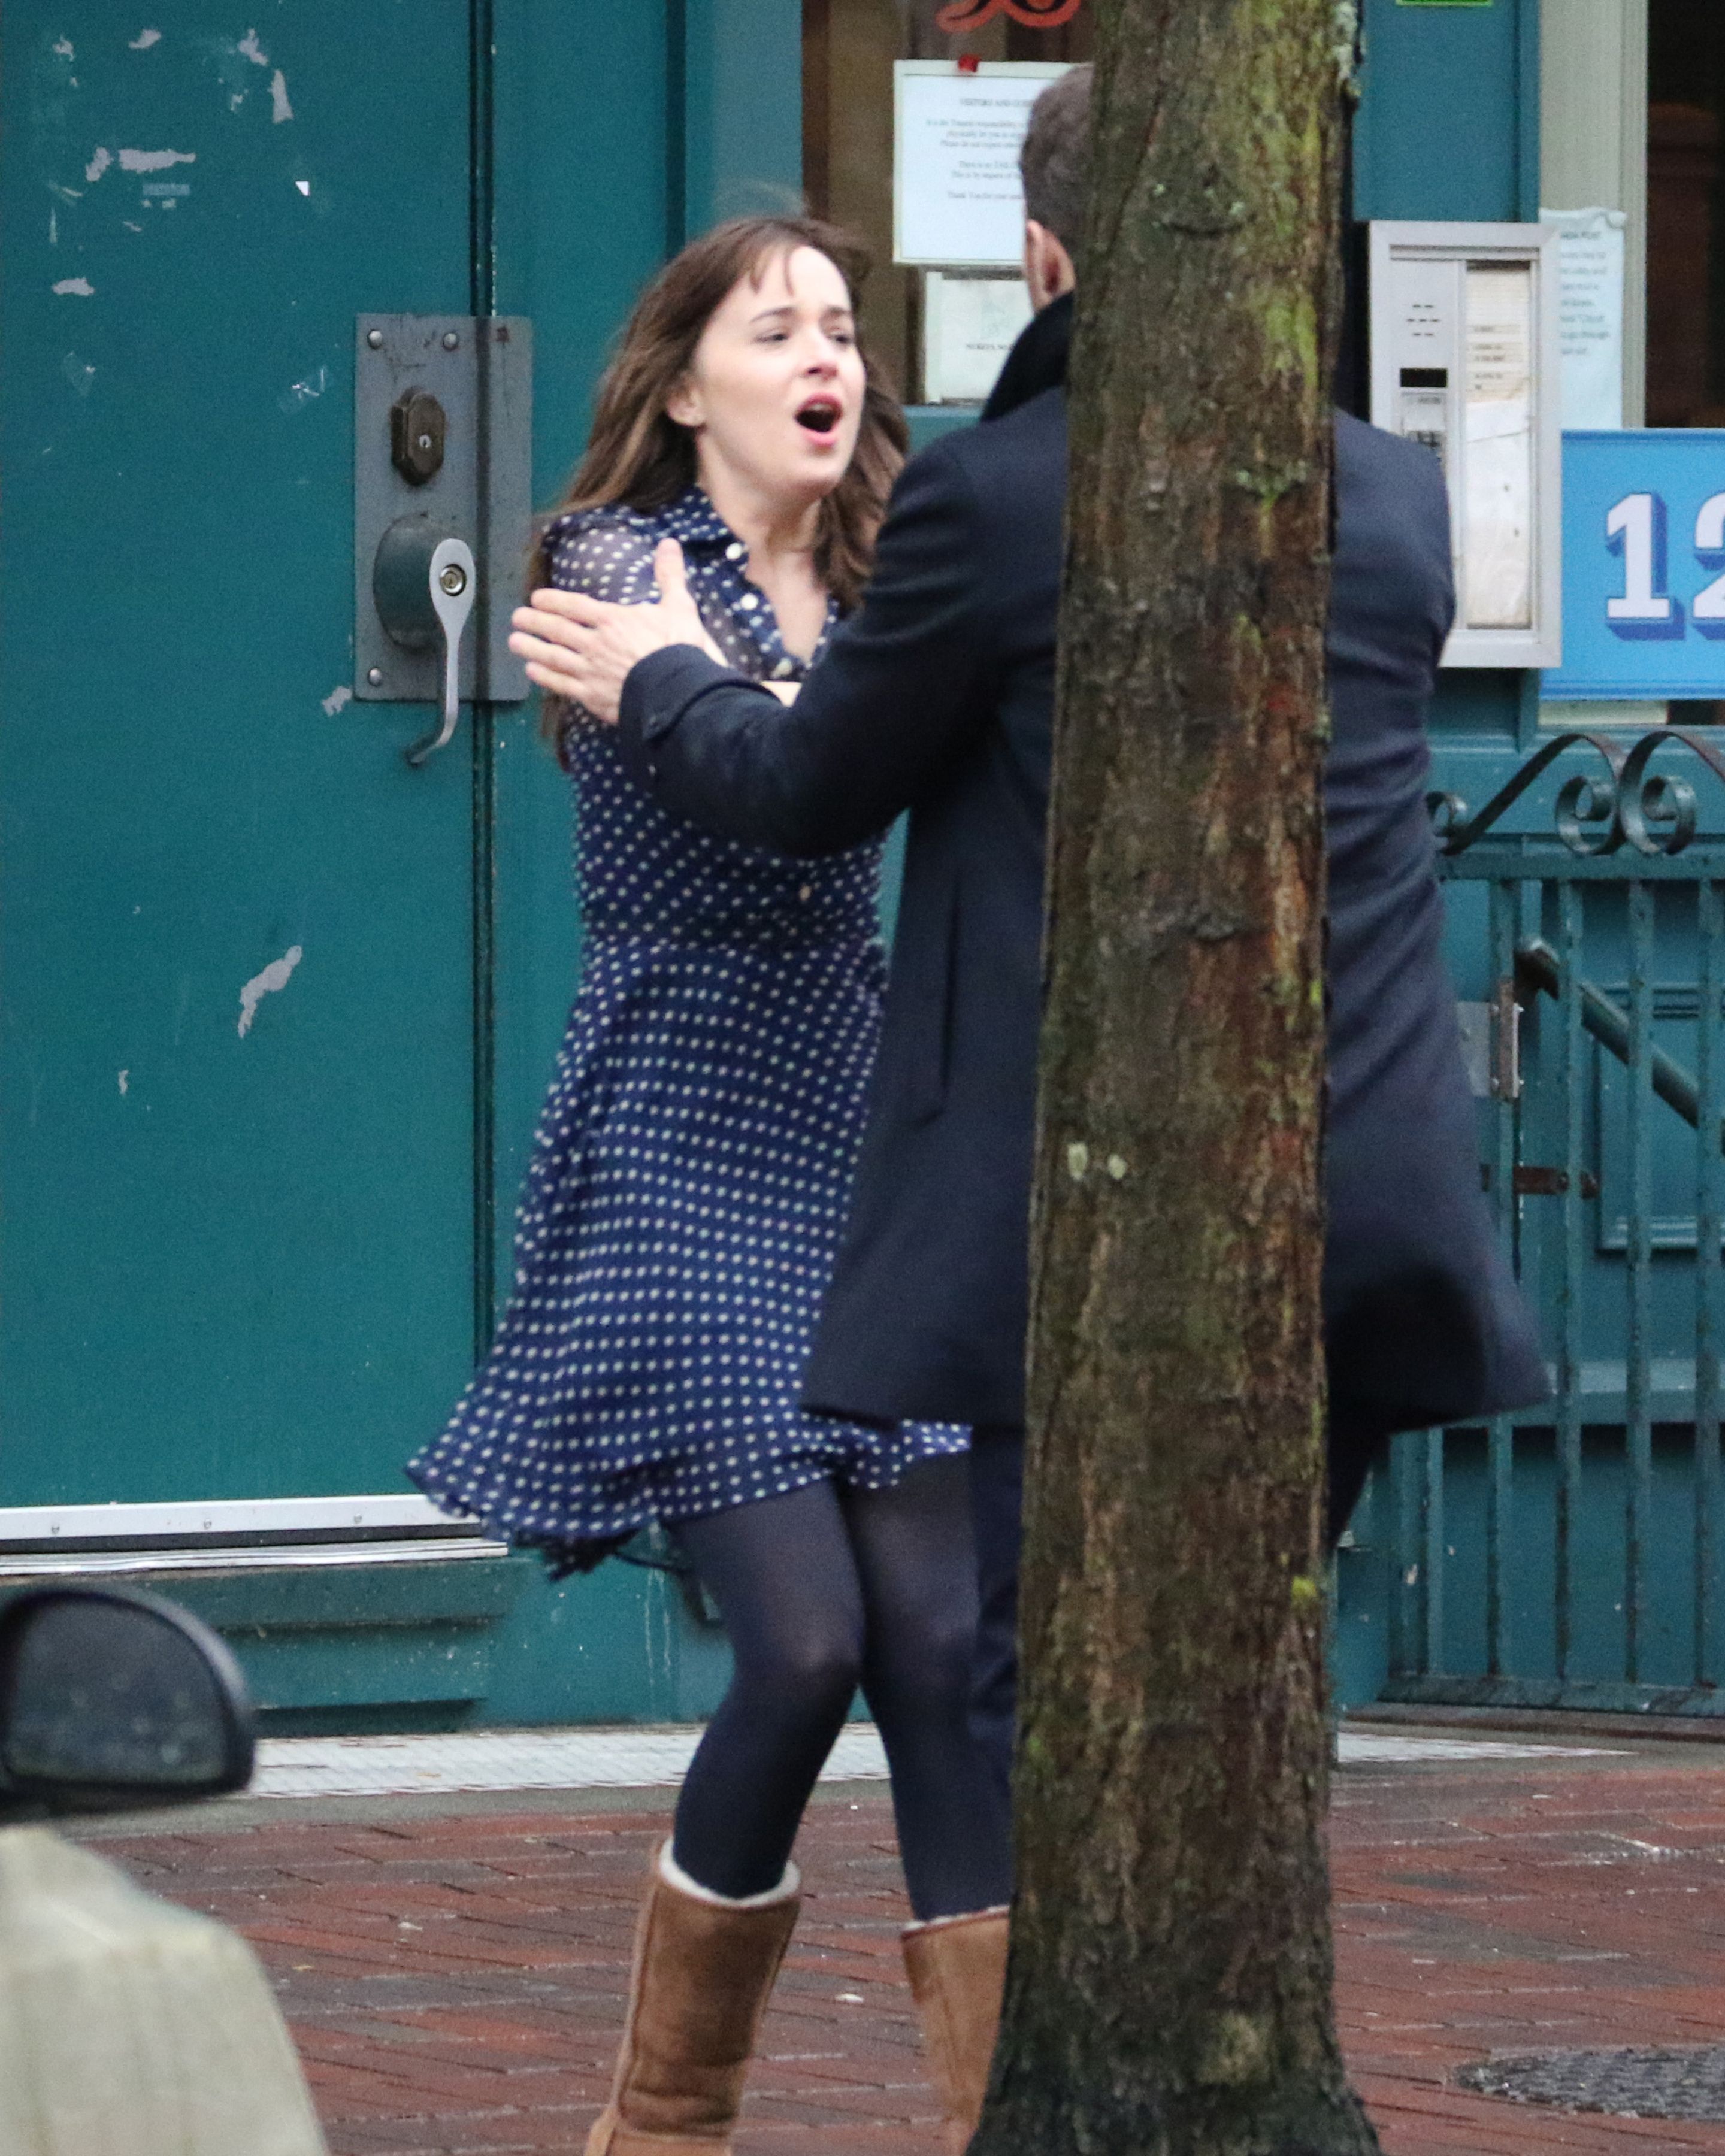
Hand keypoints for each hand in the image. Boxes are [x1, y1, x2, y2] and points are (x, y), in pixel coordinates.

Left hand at [509, 539, 720, 723]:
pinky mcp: (592, 697)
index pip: (574, 606)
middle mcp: (594, 643)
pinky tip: (532, 671)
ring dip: (531, 648)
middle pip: (557, 630)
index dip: (553, 601)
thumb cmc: (679, 648)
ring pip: (553, 657)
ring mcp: (590, 671)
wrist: (677, 692)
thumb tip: (670, 543)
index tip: (537, 598)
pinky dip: (544, 677)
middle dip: (534, 622)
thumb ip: (669, 575)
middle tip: (517, 618)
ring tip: (514, 642)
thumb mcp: (679, 606)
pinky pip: (561, 685)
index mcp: (612, 620)